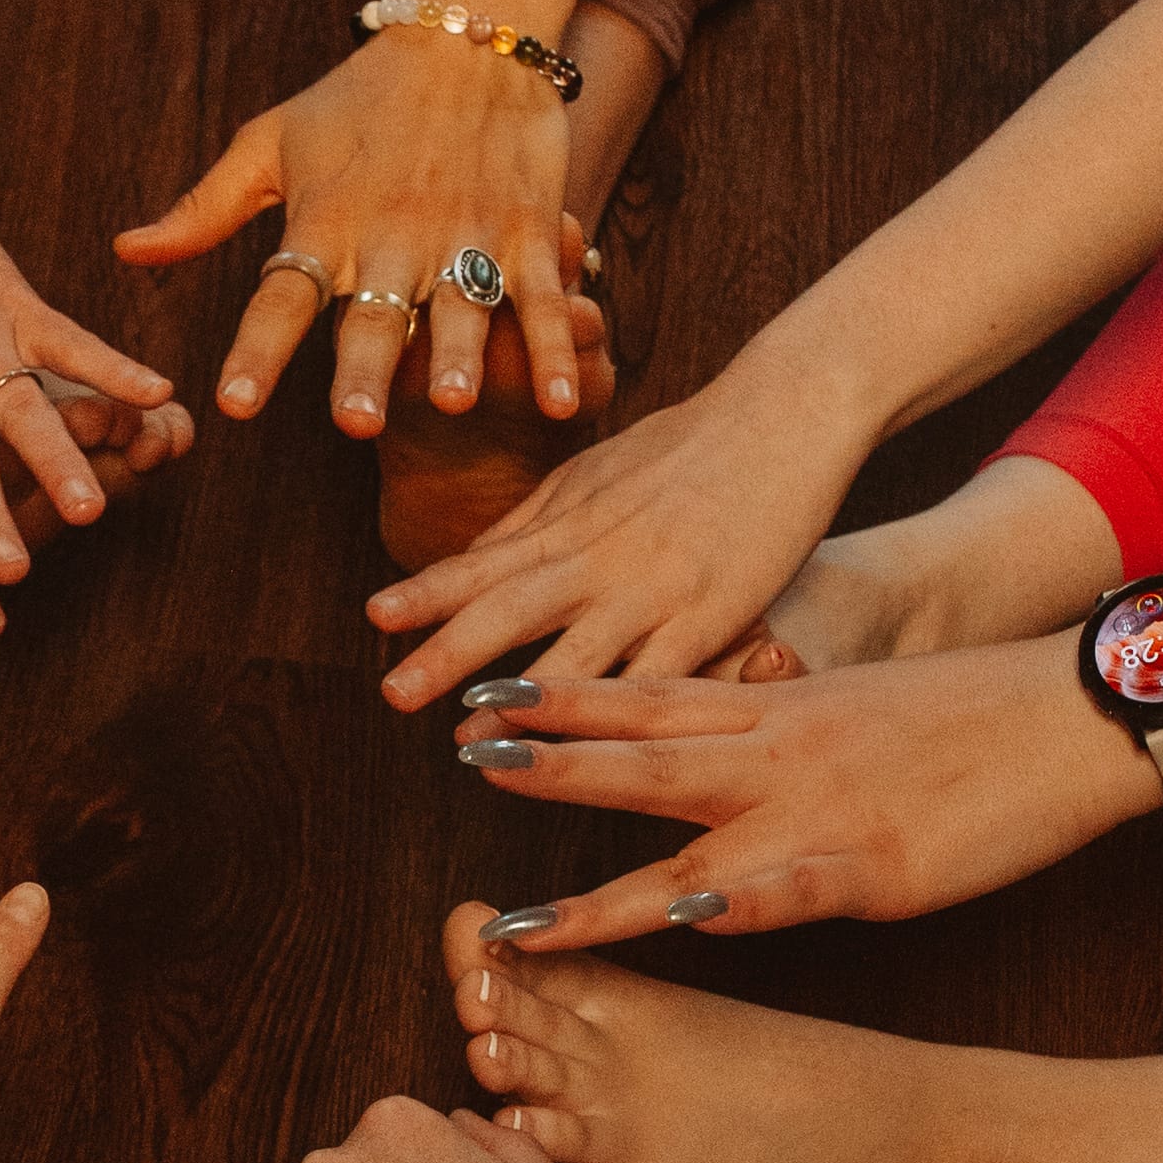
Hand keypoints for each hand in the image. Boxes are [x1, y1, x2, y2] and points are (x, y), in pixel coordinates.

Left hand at [122, 32, 581, 438]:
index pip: (281, 294)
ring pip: (461, 306)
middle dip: (364, 367)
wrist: (463, 37)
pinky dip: (553, 349)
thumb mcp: (270, 142)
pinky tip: (563, 402)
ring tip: (453, 401)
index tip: (233, 403)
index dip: (257, 350)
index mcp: (325, 220)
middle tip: (353, 422)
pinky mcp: (529, 229)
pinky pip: (541, 297)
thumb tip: (125, 251)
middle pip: (373, 312)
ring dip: (458, 356)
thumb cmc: (355, 99)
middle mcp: (393, 234)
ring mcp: (466, 233)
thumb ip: (203, 209)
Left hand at [369, 340, 861, 706]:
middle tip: (393, 693)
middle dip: (447, 653)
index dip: (428, 591)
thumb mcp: (597, 469)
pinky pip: (661, 676)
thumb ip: (537, 518)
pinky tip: (593, 748)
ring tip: (470, 739)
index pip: (485, 559)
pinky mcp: (713, 616)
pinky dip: (621, 713)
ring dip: (522, 700)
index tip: (376, 616)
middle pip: (511, 609)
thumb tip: (472, 556)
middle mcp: (601, 556)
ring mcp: (656, 588)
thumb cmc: (691, 442)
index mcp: (571, 520)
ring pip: (578, 652)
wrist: (785, 414)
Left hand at [450, 635, 1156, 947]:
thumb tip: (713, 737)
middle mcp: (780, 749)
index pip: (645, 697)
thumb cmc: (968, 717)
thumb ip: (772, 725)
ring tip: (527, 920)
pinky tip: (691, 921)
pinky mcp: (878, 862)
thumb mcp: (851, 704)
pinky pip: (797, 887)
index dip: (560, 698)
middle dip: (549, 762)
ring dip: (605, 886)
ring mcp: (823, 808)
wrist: (1074, 710)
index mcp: (774, 711)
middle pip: (643, 754)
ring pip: (695, 838)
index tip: (479, 695)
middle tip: (460, 757)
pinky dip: (741, 905)